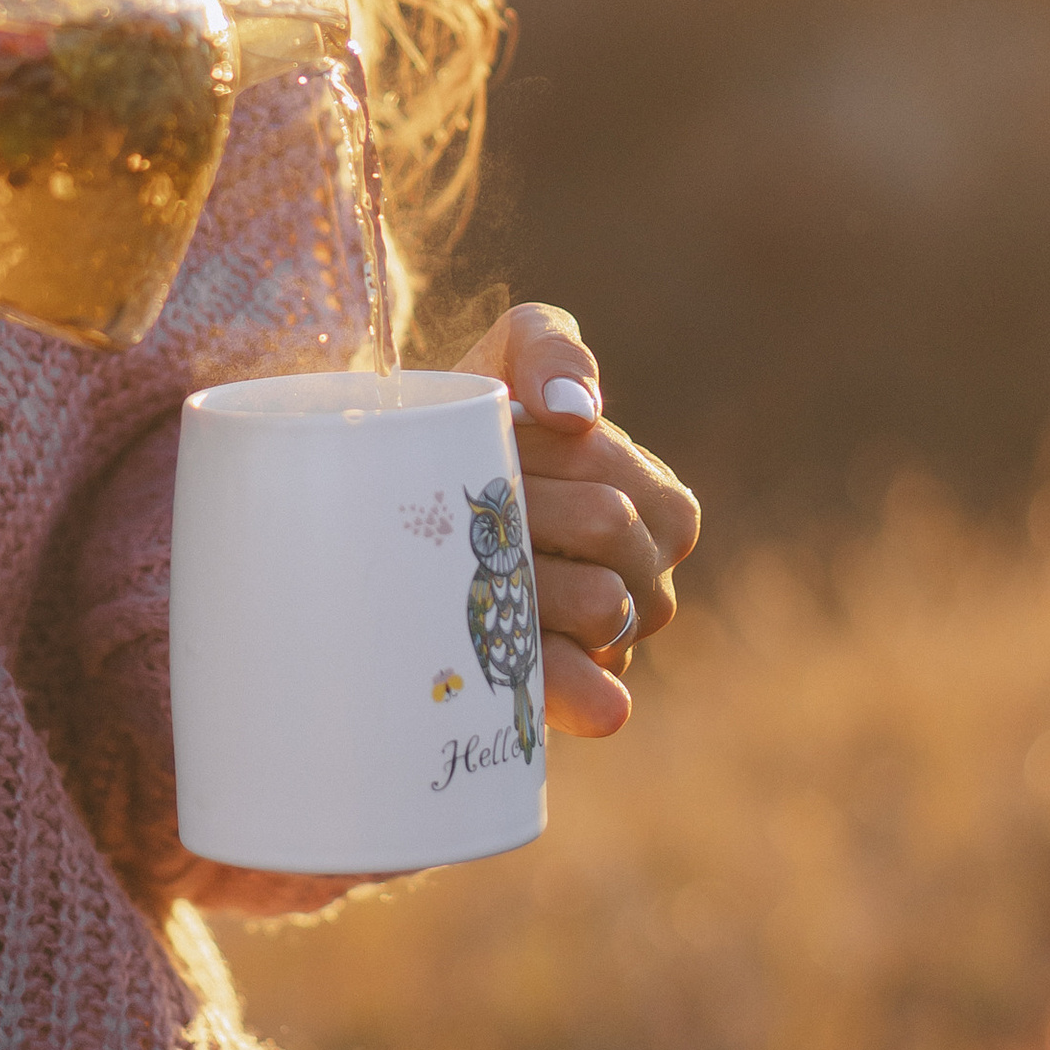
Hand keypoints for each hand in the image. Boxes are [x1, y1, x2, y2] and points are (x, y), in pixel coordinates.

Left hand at [456, 302, 700, 740]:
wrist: (393, 492)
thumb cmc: (471, 423)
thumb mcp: (509, 357)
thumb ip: (550, 347)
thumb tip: (576, 407)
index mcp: (656, 504)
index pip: (618, 470)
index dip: (545, 454)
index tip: (492, 439)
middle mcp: (643, 578)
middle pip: (609, 527)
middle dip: (533, 504)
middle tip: (471, 499)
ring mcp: (606, 642)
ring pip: (601, 603)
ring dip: (532, 579)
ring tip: (475, 560)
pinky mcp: (561, 693)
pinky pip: (590, 695)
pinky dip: (583, 692)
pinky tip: (591, 702)